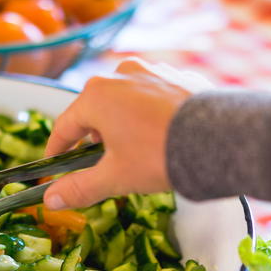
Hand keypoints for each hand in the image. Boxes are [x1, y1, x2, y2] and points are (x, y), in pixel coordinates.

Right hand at [43, 58, 211, 209]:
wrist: (219, 138)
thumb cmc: (158, 155)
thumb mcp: (115, 177)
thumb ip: (79, 187)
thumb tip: (51, 199)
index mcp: (97, 95)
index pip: (65, 125)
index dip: (57, 150)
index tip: (54, 165)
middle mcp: (120, 74)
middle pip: (95, 109)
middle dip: (93, 137)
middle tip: (100, 162)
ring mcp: (151, 71)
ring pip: (124, 99)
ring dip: (121, 123)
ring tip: (133, 149)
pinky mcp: (177, 75)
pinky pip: (152, 95)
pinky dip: (147, 114)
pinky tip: (158, 135)